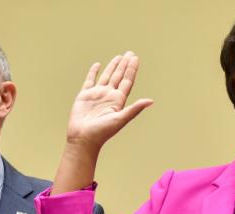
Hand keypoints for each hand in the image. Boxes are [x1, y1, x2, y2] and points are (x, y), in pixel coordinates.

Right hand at [51, 52, 152, 194]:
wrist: (83, 139)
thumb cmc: (102, 132)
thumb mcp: (120, 119)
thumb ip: (134, 109)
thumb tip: (151, 101)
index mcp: (118, 100)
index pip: (127, 81)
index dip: (131, 69)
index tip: (135, 58)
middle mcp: (108, 96)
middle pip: (119, 76)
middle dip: (124, 65)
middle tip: (130, 53)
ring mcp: (97, 95)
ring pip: (106, 76)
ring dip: (112, 67)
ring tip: (119, 57)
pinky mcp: (84, 96)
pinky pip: (90, 80)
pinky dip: (93, 72)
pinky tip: (97, 65)